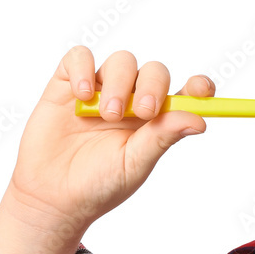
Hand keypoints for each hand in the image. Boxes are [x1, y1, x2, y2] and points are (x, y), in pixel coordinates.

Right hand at [0, 46, 212, 253]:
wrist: (52, 196)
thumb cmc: (98, 185)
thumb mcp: (135, 164)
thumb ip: (163, 137)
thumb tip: (200, 120)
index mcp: (156, 120)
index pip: (185, 93)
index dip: (198, 87)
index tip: (202, 90)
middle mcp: (132, 99)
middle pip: (154, 71)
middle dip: (153, 86)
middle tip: (144, 111)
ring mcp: (101, 89)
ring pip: (122, 61)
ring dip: (120, 84)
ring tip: (107, 115)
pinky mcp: (67, 84)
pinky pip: (79, 57)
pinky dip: (83, 69)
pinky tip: (81, 94)